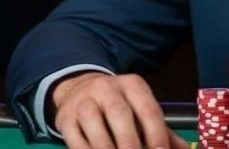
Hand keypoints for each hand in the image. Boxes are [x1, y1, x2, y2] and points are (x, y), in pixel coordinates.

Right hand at [51, 71, 189, 148]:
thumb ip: (162, 131)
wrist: (80, 88)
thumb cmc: (119, 104)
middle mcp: (107, 88)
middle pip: (119, 113)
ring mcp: (84, 101)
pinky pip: (75, 138)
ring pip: (94, 124)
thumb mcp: (141, 109)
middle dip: (130, 143)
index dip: (156, 133)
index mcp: (133, 85)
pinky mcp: (65, 117)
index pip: (147, 108)